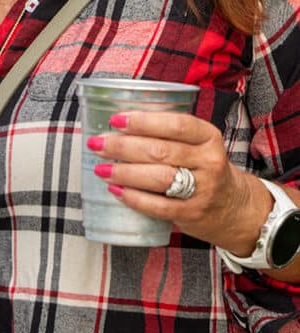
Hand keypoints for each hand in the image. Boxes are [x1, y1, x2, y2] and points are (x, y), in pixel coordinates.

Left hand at [87, 108, 270, 254]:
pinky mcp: (192, 213)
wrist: (234, 207)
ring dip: (124, 172)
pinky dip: (133, 198)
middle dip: (123, 146)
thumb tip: (119, 124)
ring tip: (101, 168)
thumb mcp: (198, 145)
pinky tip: (115, 190)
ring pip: (158, 177)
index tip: (116, 120)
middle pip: (160, 151)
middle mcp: (209, 161)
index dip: (143, 121)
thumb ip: (168, 134)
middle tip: (97, 144)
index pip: (176, 124)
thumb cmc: (204, 169)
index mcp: (209, 137)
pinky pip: (158, 205)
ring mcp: (203, 189)